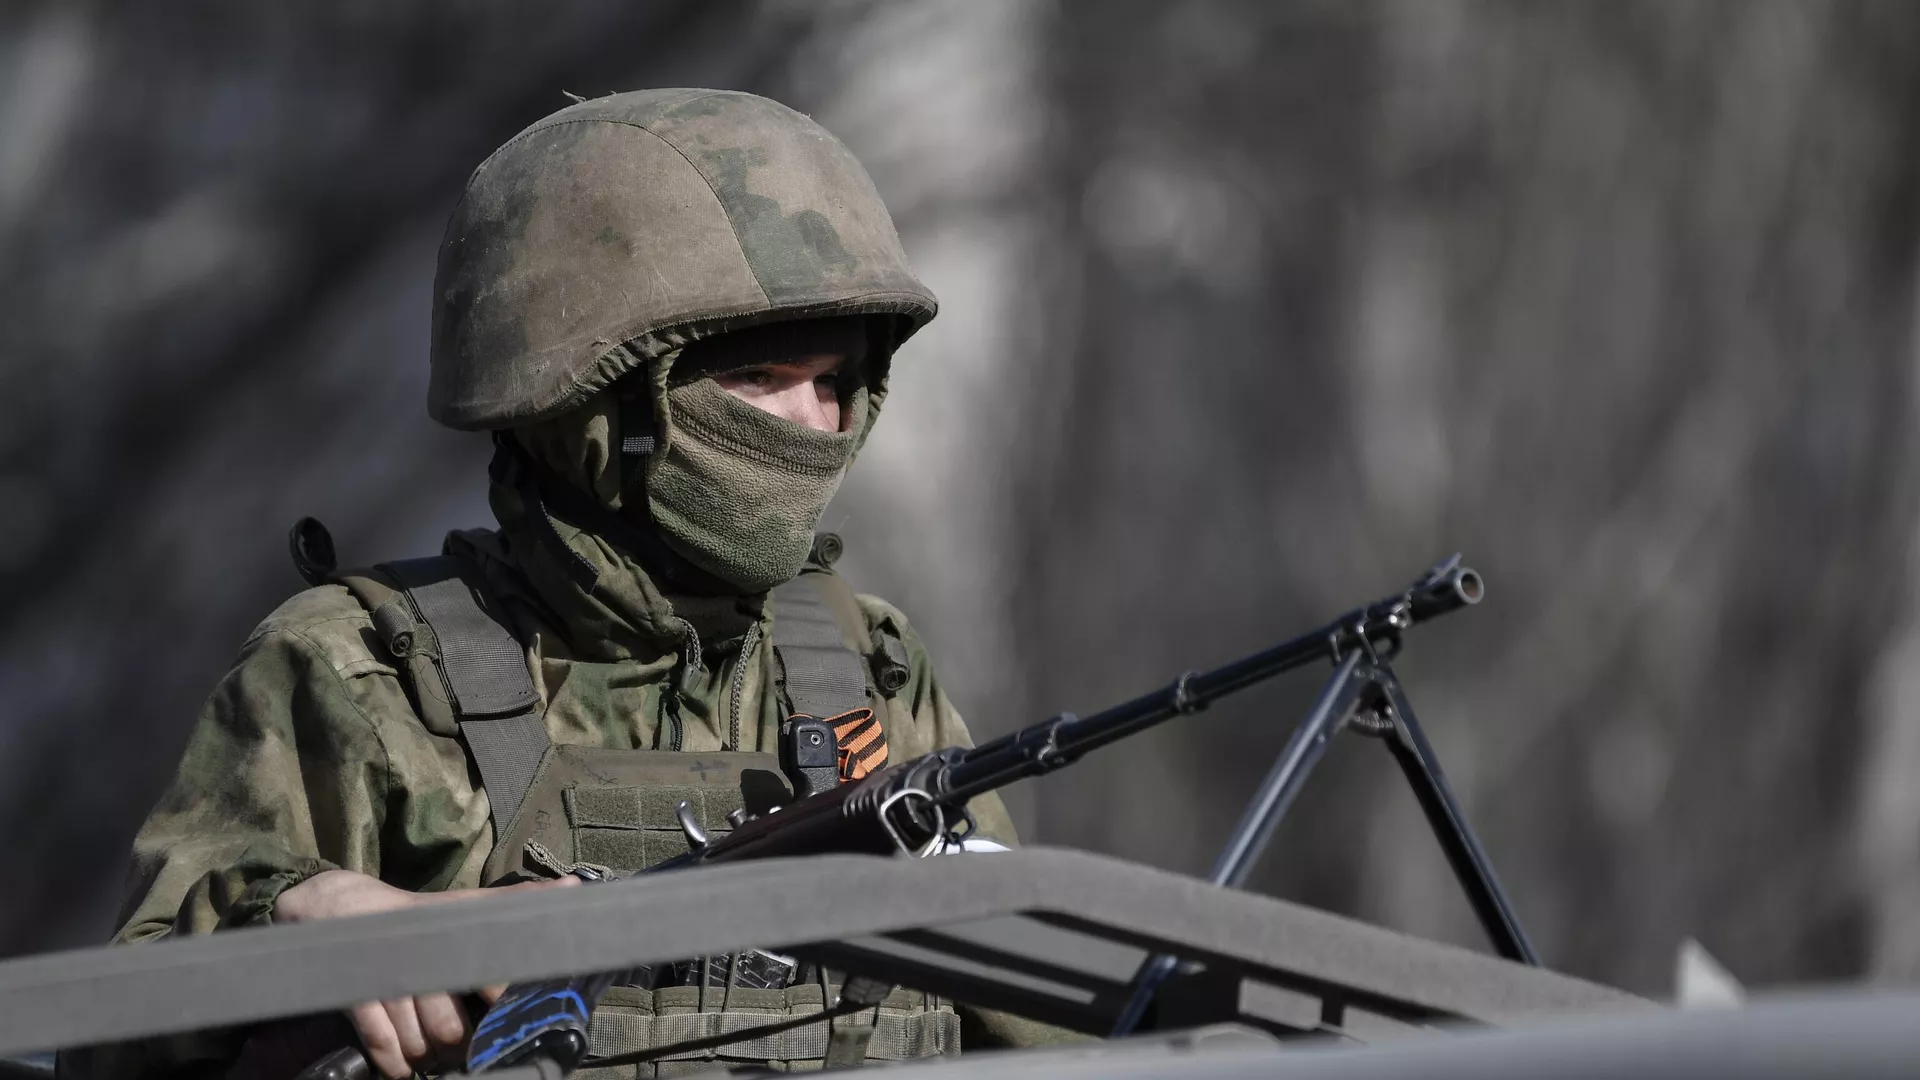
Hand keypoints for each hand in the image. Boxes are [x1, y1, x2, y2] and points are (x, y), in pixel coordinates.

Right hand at [275, 869, 579, 1078]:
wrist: (334, 910)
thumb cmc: (412, 915)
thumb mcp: (462, 905)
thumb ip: (517, 903)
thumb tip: (573, 889)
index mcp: (453, 932)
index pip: (490, 973)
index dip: (503, 1001)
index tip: (518, 1018)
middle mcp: (422, 956)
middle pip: (452, 1028)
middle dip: (463, 1048)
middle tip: (471, 1053)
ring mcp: (386, 978)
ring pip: (419, 1041)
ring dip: (428, 1056)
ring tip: (437, 1056)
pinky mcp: (353, 995)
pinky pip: (380, 1044)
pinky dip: (394, 1062)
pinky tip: (402, 1065)